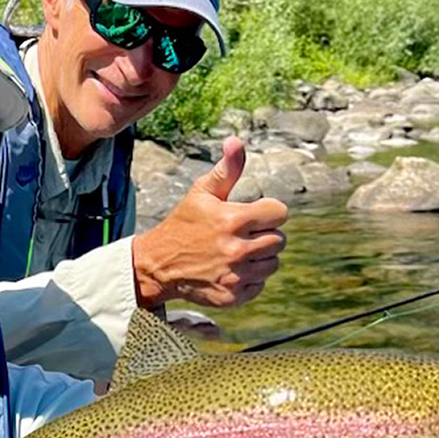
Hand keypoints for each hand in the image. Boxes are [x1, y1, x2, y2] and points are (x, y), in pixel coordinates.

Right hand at [132, 136, 287, 307]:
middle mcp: (238, 250)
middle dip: (264, 235)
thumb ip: (226, 169)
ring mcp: (236, 276)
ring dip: (259, 258)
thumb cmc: (183, 224)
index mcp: (233, 220)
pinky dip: (250, 279)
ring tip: (236, 252)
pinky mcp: (232, 296)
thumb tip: (236, 141)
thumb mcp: (202, 193)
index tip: (252, 214)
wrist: (159, 265)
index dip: (268, 211)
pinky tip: (231, 270)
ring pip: (272, 264)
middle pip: (279, 240)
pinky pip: (259, 285)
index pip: (279, 213)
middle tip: (241, 235)